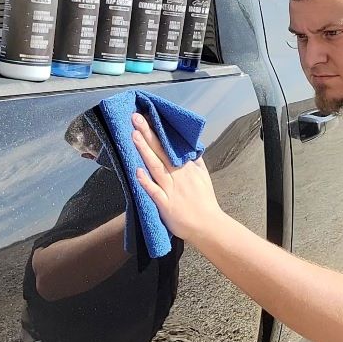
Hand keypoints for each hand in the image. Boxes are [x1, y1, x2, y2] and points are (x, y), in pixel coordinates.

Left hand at [131, 113, 223, 242]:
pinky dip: (146, 182)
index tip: (148, 116)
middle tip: (136, 117)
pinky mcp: (166, 205)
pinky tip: (137, 171)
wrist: (208, 225)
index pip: (170, 145)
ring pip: (156, 167)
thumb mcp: (204, 176)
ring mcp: (171, 190)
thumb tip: (190, 146)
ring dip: (145, 150)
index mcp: (187, 168)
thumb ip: (195, 161)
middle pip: (161, 151)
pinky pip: (154, 192)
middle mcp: (178, 175)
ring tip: (134, 135)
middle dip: (148, 133)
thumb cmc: (204, 201)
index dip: (158, 131)